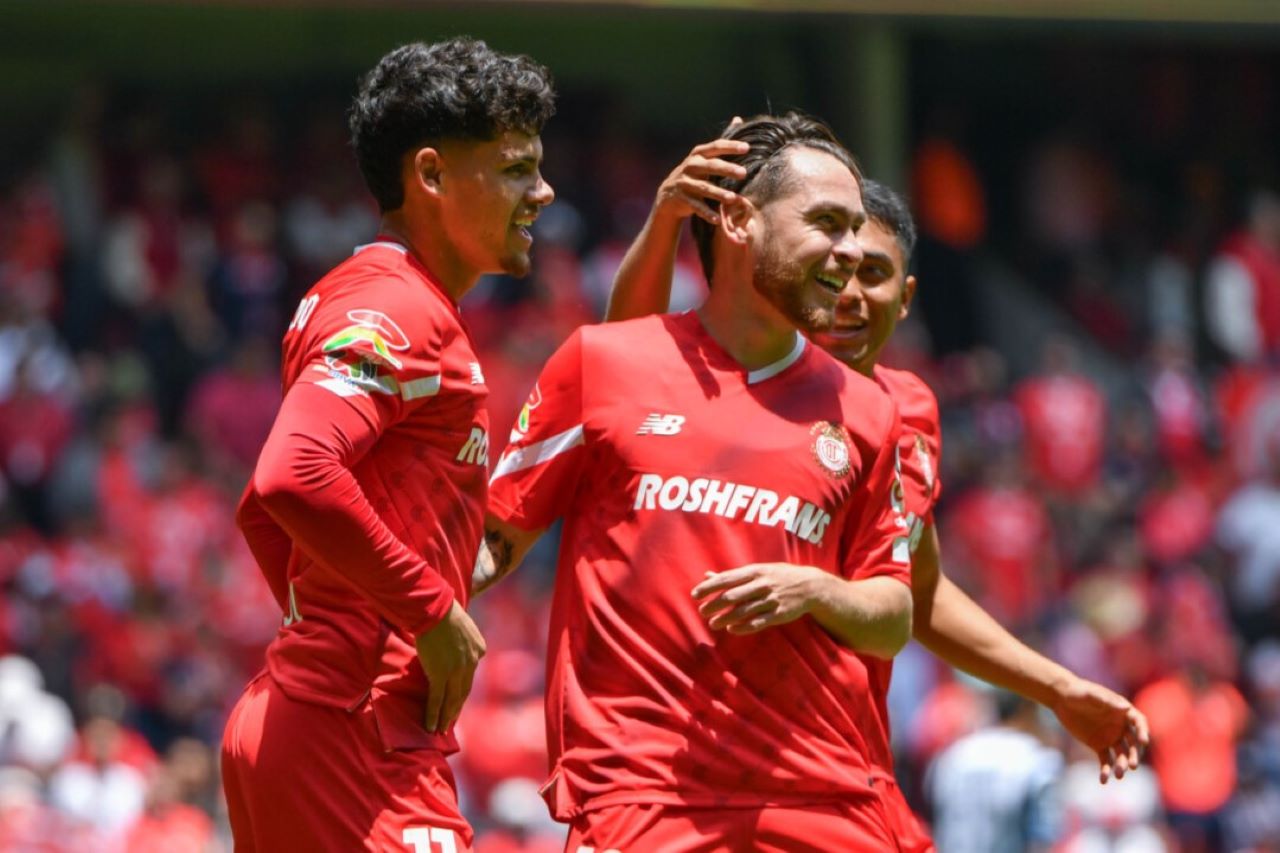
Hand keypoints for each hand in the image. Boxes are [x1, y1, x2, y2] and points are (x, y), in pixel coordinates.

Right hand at [414, 600, 485, 733]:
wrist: (435, 610)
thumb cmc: (444, 612)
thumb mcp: (463, 626)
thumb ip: (462, 641)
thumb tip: (453, 648)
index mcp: (479, 649)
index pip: (470, 674)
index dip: (462, 688)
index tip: (457, 699)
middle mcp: (472, 662)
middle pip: (464, 691)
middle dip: (456, 709)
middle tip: (451, 724)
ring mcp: (457, 671)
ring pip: (452, 700)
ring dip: (446, 718)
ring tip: (442, 731)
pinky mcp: (441, 675)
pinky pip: (437, 699)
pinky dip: (434, 714)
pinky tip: (431, 726)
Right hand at [653, 130, 749, 226]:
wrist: (669, 196)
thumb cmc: (695, 174)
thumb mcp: (705, 157)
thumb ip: (722, 143)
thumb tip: (738, 119)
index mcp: (698, 154)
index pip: (715, 147)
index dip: (730, 146)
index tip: (747, 148)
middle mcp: (690, 166)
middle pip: (710, 166)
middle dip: (727, 169)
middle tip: (743, 173)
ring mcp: (684, 183)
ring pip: (703, 188)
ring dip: (718, 193)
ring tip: (733, 198)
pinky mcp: (682, 199)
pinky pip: (696, 207)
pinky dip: (706, 213)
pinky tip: (717, 219)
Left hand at [691, 563, 826, 633]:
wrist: (809, 585)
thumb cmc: (777, 576)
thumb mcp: (756, 570)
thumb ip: (732, 576)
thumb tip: (706, 576)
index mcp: (754, 571)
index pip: (727, 578)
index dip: (710, 587)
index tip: (695, 595)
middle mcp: (762, 584)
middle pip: (733, 596)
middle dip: (715, 604)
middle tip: (701, 612)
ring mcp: (771, 599)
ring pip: (744, 611)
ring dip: (726, 618)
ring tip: (713, 623)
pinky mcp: (779, 614)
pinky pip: (759, 622)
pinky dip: (744, 627)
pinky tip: (731, 630)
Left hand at [1050, 677, 1149, 782]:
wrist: (1062, 699)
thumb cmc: (1079, 692)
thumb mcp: (1091, 694)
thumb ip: (1107, 701)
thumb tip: (1126, 708)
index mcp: (1123, 712)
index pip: (1139, 723)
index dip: (1143, 732)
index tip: (1143, 742)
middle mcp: (1121, 727)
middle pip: (1133, 743)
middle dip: (1134, 755)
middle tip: (1132, 766)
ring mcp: (1111, 738)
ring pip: (1120, 755)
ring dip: (1121, 765)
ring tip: (1118, 775)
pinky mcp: (1099, 745)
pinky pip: (1105, 760)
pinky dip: (1105, 770)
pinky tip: (1104, 780)